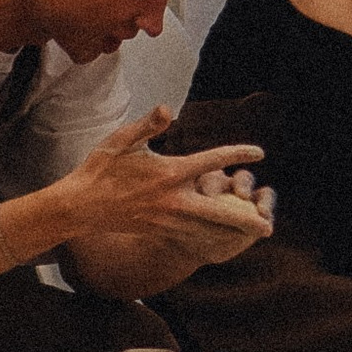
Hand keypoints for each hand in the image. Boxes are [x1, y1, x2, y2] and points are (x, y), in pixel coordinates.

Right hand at [55, 108, 268, 242]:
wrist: (81, 206)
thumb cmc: (101, 168)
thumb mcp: (123, 139)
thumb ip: (148, 125)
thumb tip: (168, 109)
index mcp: (169, 172)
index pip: (212, 161)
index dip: (238, 154)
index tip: (260, 152)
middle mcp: (173, 199)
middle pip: (219, 211)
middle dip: (245, 218)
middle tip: (269, 223)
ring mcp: (167, 219)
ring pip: (208, 230)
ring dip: (234, 233)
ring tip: (257, 234)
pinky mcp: (160, 231)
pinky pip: (193, 238)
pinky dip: (213, 240)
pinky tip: (227, 242)